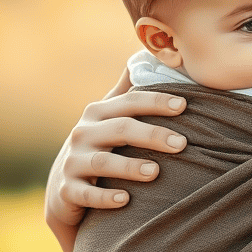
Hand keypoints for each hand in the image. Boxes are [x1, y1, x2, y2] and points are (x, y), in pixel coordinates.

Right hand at [45, 67, 188, 251]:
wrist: (66, 189)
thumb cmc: (101, 145)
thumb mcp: (110, 117)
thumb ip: (128, 89)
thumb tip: (146, 51)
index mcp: (99, 112)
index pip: (131, 102)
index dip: (157, 102)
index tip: (184, 106)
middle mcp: (84, 133)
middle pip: (121, 129)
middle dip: (153, 135)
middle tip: (182, 144)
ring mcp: (74, 162)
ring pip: (104, 162)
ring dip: (131, 166)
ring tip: (156, 172)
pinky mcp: (68, 190)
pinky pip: (86, 194)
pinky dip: (105, 197)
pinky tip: (125, 200)